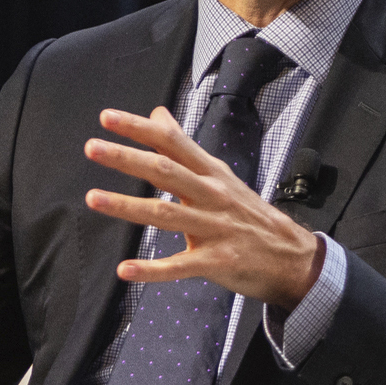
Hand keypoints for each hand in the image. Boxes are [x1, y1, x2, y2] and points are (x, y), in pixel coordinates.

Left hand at [83, 107, 324, 306]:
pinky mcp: (217, 261)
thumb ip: (183, 147)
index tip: (107, 118)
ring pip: (165, 214)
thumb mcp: (219, 175)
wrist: (292, 257)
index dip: (140, 129)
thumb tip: (158, 114)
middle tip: (93, 147)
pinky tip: (125, 270)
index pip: (172, 143)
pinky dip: (152, 270)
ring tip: (94, 198)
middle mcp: (212, 196)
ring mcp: (215, 229)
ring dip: (128, 206)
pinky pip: (179, 265)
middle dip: (127, 159)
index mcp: (211, 173)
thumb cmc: (248, 214)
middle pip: (165, 172)